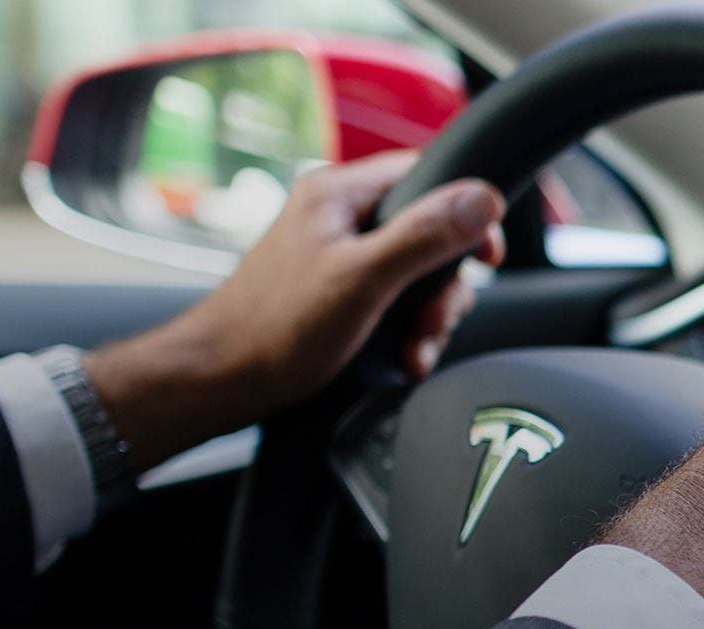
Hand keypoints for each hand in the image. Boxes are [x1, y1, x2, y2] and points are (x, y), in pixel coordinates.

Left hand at [85, 150, 508, 467]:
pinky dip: (406, 331)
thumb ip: (424, 235)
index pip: (428, 174)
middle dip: (444, 285)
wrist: (219, 381)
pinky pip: (393, 300)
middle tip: (434, 321)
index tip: (484, 256)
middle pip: (429, 230)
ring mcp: (337, 254)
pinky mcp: (337, 292)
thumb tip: (483, 198)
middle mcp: (338, 216)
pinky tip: (402, 357)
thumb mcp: (362, 279)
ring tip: (415, 349)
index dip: (466, 212)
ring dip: (428, 317)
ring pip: (415, 272)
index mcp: (338, 193)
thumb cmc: (274, 330)